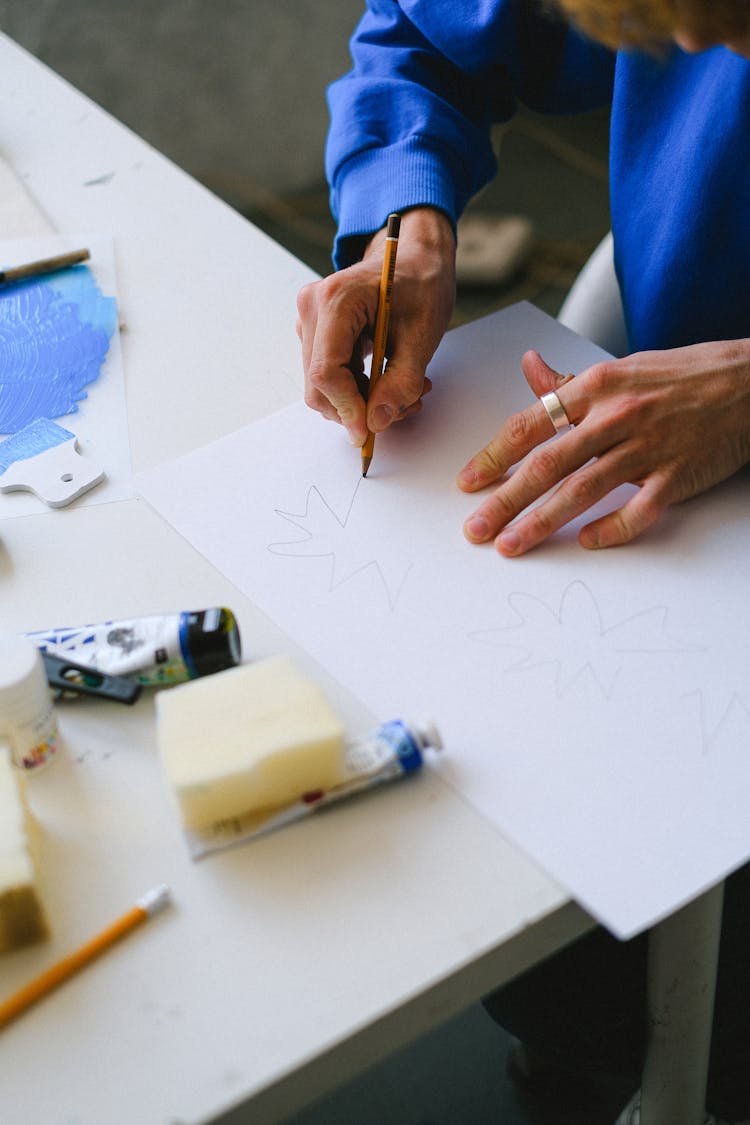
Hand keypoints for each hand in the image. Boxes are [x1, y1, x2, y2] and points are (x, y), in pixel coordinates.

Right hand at [296, 208, 455, 445]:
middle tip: (402, 409)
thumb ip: (402, 383)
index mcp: (337, 299)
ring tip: (405, 392)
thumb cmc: (421, 284)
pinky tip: (387, 381)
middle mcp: (313, 307)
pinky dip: (357, 389)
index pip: (326, 371)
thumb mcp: (423, 335)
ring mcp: (310, 319)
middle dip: (357, 408)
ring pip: (322, 385)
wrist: (414, 258)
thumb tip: (377, 422)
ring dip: (361, 401)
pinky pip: (328, 375)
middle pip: (318, 384)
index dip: (347, 408)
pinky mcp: (316, 332)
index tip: (370, 431)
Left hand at [458, 340, 749, 554]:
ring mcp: (647, 447)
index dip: (492, 457)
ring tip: (511, 546)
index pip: (529, 424)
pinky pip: (638, 510)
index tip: (467, 483)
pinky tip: (586, 543)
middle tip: (475, 530)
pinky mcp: (677, 475)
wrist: (749, 381)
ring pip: (583, 491)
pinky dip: (610, 530)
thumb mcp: (620, 368)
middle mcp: (616, 416)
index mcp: (595, 386)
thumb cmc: (680, 377)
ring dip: (541, 523)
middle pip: (547, 465)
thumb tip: (529, 366)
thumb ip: (569, 382)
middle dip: (504, 501)